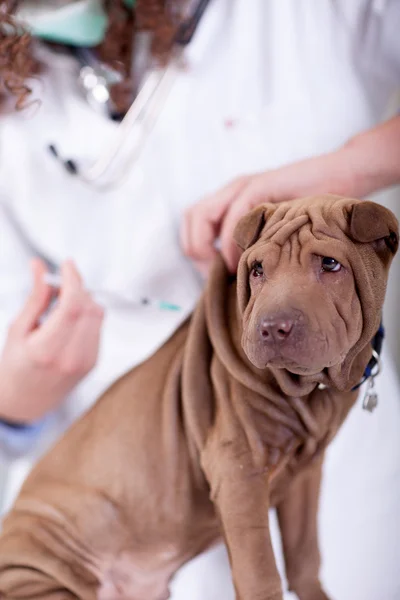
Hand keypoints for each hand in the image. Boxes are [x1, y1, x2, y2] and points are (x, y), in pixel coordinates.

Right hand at [0, 259, 103, 422]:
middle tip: (59, 284)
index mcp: (47, 350)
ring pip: (98, 315)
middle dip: (77, 287)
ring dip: (84, 300)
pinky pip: (98, 327)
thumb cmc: (15, 367)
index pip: (72, 306)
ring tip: (59, 305)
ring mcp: (86, 361)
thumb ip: (34, 297)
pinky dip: (87, 315)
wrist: (24, 402)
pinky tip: (68, 319)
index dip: (73, 280)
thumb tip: (39, 267)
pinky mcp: (94, 362)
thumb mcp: (17, 329)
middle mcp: (71, 357)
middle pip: (89, 307)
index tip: (67, 265)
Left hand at [181, 149, 355, 272]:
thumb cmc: (311, 209)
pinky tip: (242, 259)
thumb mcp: (274, 231)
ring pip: (203, 214)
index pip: (193, 224)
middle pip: (191, 218)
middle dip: (195, 250)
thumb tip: (235, 276)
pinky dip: (232, 240)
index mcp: (231, 200)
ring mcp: (244, 187)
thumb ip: (253, 245)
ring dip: (208, 246)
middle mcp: (232, 191)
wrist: (340, 174)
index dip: (196, 251)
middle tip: (213, 273)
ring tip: (225, 268)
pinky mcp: (261, 185)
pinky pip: (235, 213)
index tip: (212, 274)